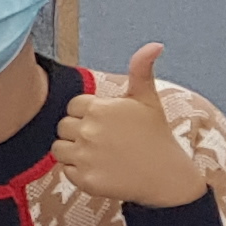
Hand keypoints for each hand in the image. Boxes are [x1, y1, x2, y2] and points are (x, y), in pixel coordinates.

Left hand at [55, 44, 207, 209]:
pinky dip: (78, 171)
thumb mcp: (148, 99)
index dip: (88, 114)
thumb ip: (141, 69)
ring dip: (74, 151)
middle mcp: (89, 131)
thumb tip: (155, 44)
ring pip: (58, 148)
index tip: (107, 123)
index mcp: (99, 109)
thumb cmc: (156, 135)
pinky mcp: (85, 180)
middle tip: (105, 140)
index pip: (73, 106)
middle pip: (63, 127)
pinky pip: (66, 170)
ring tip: (100, 154)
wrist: (167, 177)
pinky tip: (101, 169)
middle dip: (79, 132)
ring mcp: (85, 157)